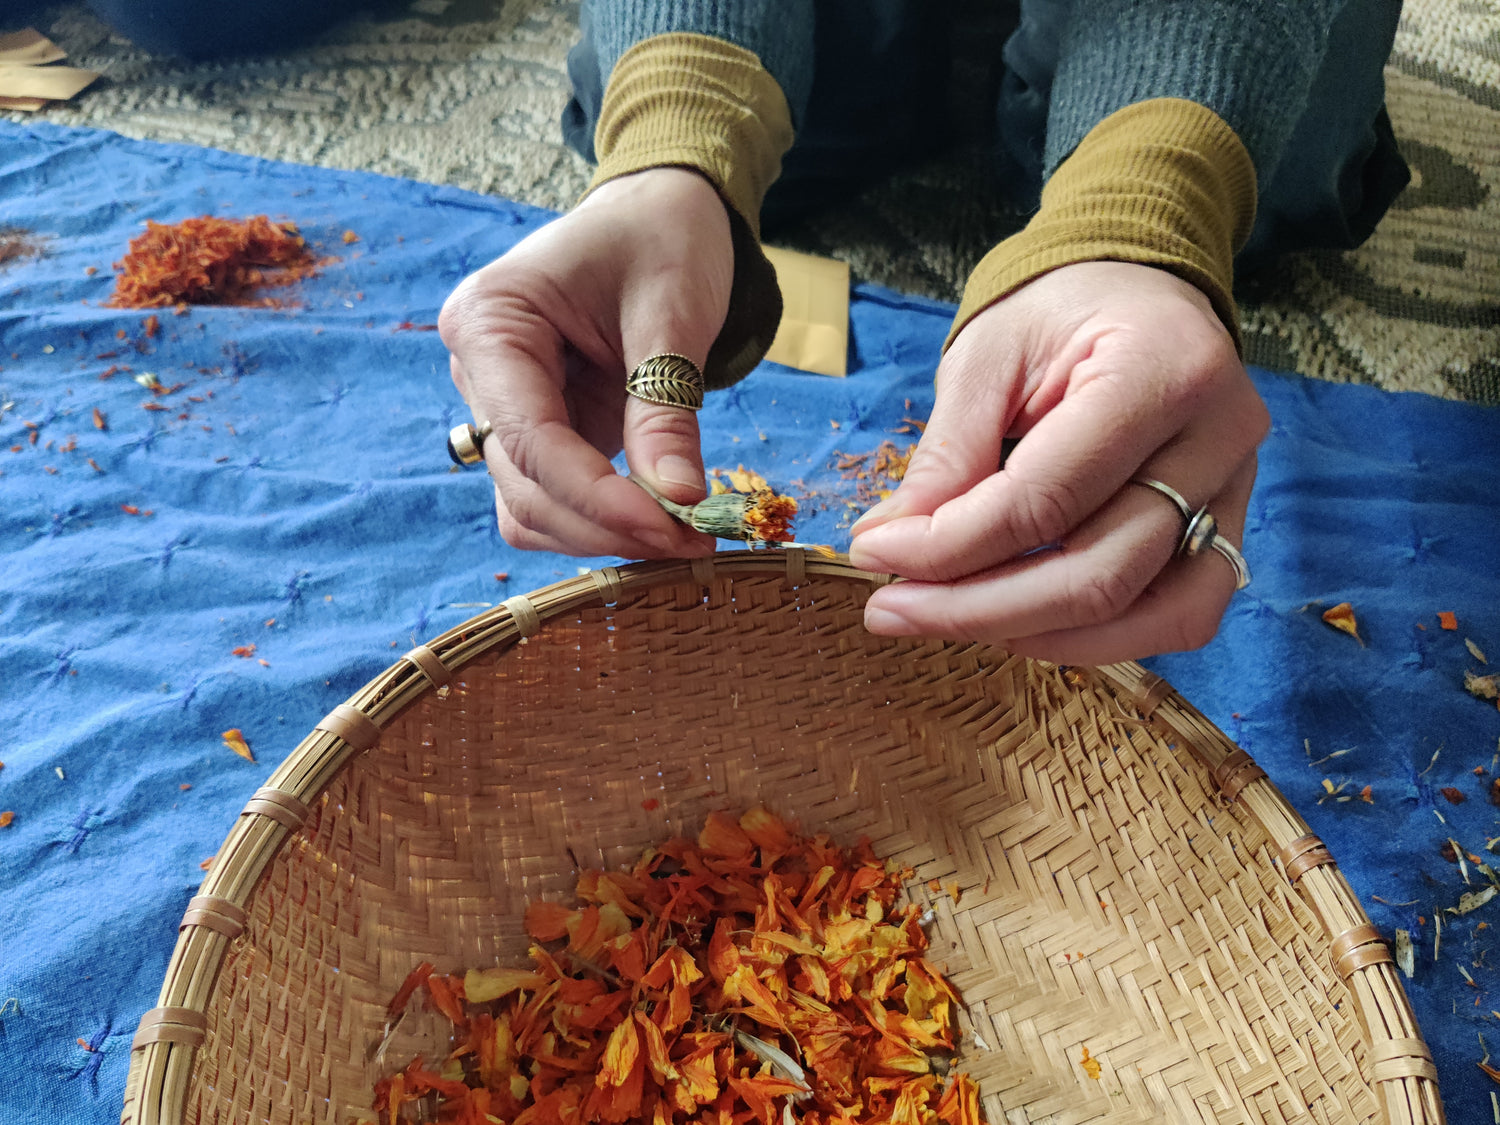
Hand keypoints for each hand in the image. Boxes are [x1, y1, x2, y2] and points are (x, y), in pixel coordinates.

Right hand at [438, 167, 730, 557]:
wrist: (659, 216)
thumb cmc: (662, 239)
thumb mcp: (673, 312)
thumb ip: (666, 407)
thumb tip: (679, 499)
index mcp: (489, 320)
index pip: (529, 438)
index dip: (598, 497)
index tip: (671, 527)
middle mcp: (478, 371)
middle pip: (525, 485)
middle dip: (607, 523)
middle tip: (696, 540)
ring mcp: (503, 408)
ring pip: (530, 508)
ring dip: (601, 535)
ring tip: (685, 534)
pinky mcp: (537, 433)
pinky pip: (553, 501)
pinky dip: (600, 522)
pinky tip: (659, 521)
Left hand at [847, 261, 1269, 664]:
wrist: (1135, 292)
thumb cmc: (1058, 314)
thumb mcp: (987, 358)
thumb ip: (949, 454)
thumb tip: (890, 544)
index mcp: (1161, 370)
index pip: (1046, 498)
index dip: (950, 544)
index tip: (874, 552)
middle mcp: (1219, 437)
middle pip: (1099, 573)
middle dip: (979, 608)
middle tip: (891, 608)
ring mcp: (1236, 489)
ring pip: (1149, 612)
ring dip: (1036, 635)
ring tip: (946, 619)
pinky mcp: (1229, 527)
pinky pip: (1184, 614)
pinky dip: (1101, 637)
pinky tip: (1021, 624)